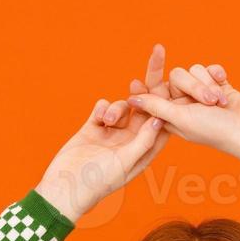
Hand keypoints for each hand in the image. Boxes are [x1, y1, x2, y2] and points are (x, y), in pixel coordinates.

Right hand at [33, 44, 175, 223]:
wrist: (64, 187)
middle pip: (146, 106)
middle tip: (158, 53)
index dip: (170, 99)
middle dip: (151, 82)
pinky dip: (103, 108)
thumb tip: (160, 117)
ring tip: (107, 121)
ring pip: (124, 106)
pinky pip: (104, 107)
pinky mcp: (94, 126)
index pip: (163, 120)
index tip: (175, 78)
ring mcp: (113, 132)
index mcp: (145, 150)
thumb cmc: (98, 182)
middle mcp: (132, 139)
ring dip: (118, 107)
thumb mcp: (125, 163)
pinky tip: (98, 119)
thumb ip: (143, 140)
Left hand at [126, 60, 239, 176]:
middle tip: (209, 102)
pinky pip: (210, 68)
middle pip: (176, 77)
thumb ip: (156, 107)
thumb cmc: (217, 130)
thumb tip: (131, 99)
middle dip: (194, 86)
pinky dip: (218, 75)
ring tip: (221, 102)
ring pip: (194, 70)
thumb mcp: (182, 119)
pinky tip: (226, 85)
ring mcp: (201, 95)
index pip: (153, 94)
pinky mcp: (217, 85)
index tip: (135, 80)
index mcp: (171, 117)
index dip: (146, 86)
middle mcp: (184, 105)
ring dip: (209, 84)